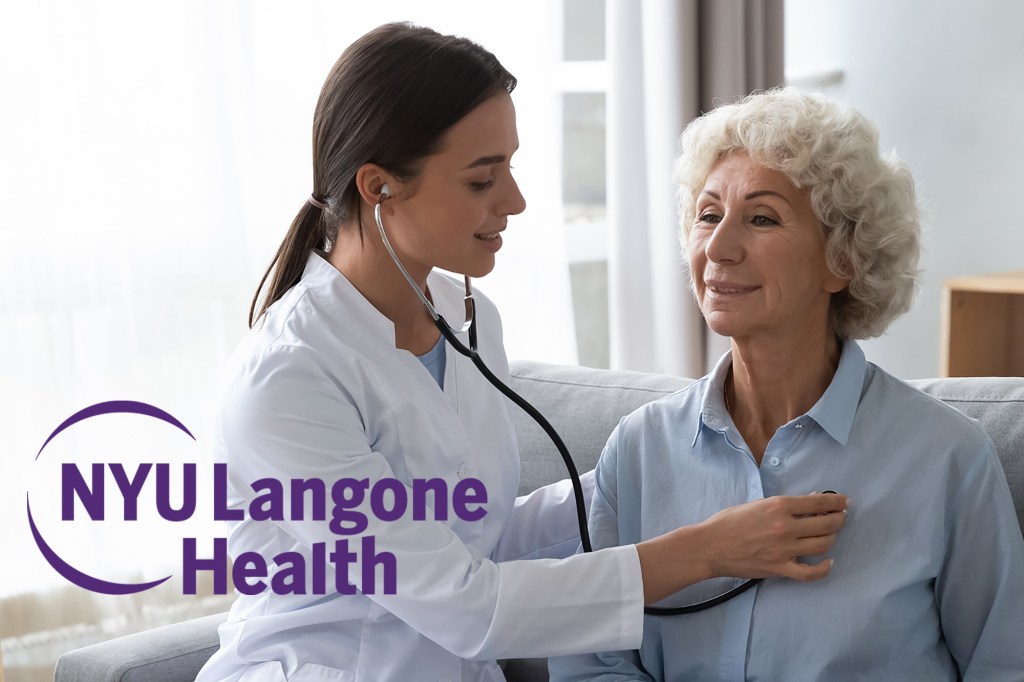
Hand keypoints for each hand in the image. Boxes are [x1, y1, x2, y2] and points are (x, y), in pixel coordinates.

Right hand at [636, 493, 847, 604]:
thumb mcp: (756, 504)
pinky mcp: (780, 568)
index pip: (819, 502)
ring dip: (832, 538)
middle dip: (838, 520)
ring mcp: (784, 549)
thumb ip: (782, 505)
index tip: (845, 502)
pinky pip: (811, 572)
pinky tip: (828, 562)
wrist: (710, 546)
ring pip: (823, 545)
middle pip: (826, 524)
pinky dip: (824, 568)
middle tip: (840, 518)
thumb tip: (809, 503)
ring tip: (830, 534)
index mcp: (778, 506)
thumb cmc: (728, 522)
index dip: (837, 502)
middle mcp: (785, 527)